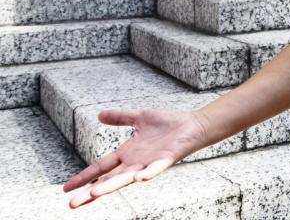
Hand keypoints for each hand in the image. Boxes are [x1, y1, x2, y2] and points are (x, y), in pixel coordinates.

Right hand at [62, 109, 207, 207]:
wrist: (193, 124)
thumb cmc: (168, 124)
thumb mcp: (139, 117)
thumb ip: (120, 118)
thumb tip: (100, 114)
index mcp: (128, 153)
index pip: (101, 167)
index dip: (84, 176)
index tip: (66, 188)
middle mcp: (136, 162)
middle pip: (109, 179)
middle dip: (91, 191)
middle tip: (72, 204)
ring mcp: (150, 162)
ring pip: (127, 178)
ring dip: (111, 186)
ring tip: (94, 194)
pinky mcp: (166, 159)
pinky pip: (156, 169)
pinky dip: (148, 174)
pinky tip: (139, 179)